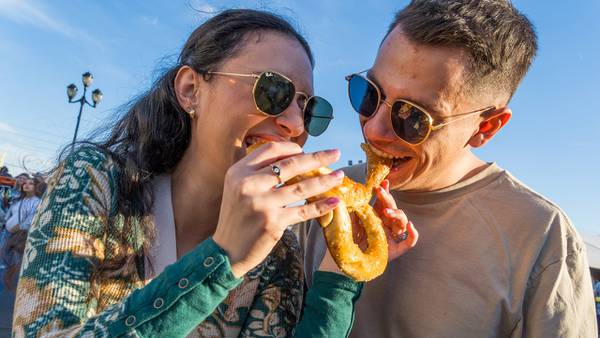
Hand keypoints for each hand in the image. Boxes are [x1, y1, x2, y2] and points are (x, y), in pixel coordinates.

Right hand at [213, 142, 343, 277]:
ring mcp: (262, 204)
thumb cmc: (237, 217)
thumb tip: (295, 158)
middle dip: (317, 158)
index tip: (307, 151)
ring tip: (340, 176)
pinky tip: (334, 201)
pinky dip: (321, 206)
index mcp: (239, 172)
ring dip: (324, 181)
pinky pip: (303, 211)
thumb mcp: (238, 188)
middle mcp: (249, 185)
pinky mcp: (273, 223)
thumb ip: (259, 172)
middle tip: (336, 153)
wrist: (227, 250)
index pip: (270, 150)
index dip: (291, 148)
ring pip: (301, 188)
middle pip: (290, 165)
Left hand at [353, 180, 417, 260]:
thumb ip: (353, 208)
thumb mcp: (348, 220)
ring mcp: (391, 238)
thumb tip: (353, 192)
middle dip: (388, 199)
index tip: (381, 183)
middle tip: (380, 191)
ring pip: (402, 222)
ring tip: (387, 211)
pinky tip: (410, 226)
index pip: (383, 202)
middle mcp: (386, 226)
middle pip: (392, 209)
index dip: (384, 192)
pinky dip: (412, 234)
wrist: (345, 260)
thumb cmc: (346, 240)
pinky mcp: (395, 250)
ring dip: (397, 214)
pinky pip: (409, 243)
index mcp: (376, 217)